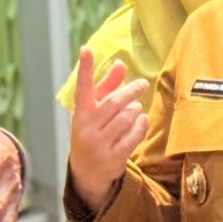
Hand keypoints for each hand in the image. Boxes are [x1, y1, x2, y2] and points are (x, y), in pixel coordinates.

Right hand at [68, 49, 149, 211]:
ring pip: (127, 117)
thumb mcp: (93, 111)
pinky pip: (135, 134)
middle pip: (115, 102)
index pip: (83, 87)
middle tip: (142, 84)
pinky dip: (141, 125)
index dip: (84, 68)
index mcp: (80, 114)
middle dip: (131, 91)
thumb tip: (120, 63)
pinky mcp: (113, 157)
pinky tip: (141, 121)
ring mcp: (99, 144)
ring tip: (135, 109)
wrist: (87, 172)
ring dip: (136, 110)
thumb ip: (107, 87)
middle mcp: (86, 128)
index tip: (86, 48)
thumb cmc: (92, 132)